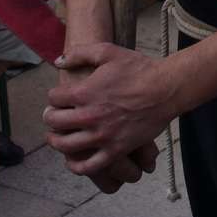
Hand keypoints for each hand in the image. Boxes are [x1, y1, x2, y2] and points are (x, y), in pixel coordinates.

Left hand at [52, 60, 156, 193]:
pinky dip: (75, 166)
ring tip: (56, 137)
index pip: (53, 98)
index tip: (58, 97)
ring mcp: (102, 136)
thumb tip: (57, 62)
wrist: (166, 89)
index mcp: (84, 91)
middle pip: (54, 122)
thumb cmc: (139, 68)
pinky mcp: (115, 150)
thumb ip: (79, 52)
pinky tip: (72, 159)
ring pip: (65, 145)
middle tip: (53, 116)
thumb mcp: (108, 51)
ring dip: (55, 141)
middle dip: (50, 117)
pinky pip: (88, 166)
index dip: (54, 96)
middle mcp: (89, 115)